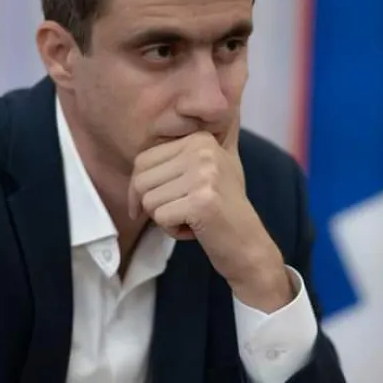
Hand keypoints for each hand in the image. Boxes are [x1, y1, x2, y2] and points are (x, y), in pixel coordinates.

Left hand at [128, 127, 292, 311]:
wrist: (248, 244)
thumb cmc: (222, 209)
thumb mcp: (206, 169)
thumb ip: (176, 155)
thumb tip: (135, 159)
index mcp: (199, 138)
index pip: (142, 159)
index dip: (138, 188)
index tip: (148, 205)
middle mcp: (202, 150)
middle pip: (141, 181)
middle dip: (151, 205)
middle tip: (179, 214)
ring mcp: (204, 175)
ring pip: (149, 201)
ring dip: (164, 219)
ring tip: (191, 219)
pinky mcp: (202, 202)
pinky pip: (160, 217)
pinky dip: (172, 230)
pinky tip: (196, 229)